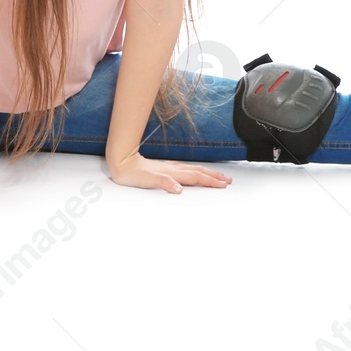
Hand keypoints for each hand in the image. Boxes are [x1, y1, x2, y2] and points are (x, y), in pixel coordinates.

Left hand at [107, 152, 231, 192]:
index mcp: (173, 173)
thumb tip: (179, 189)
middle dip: (215, 177)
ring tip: (219, 176)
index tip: (223, 184)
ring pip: (194, 170)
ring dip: (208, 173)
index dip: (211, 181)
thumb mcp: (147, 180)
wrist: (122, 161)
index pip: (196, 177)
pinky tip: (197, 172)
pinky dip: (197, 171)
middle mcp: (174, 169)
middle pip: (199, 172)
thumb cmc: (133, 173)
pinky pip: (187, 169)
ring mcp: (171, 167)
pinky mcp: (166, 167)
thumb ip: (164, 183)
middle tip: (228, 181)